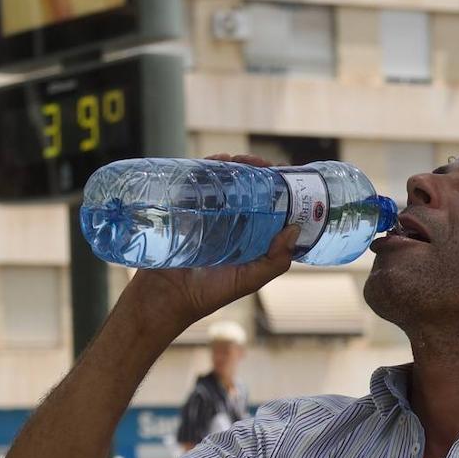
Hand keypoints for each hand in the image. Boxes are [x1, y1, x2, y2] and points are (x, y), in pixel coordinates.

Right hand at [119, 153, 296, 333]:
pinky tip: (216, 161)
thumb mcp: (248, 280)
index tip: (282, 173)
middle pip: (247, 187)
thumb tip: (294, 228)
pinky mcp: (185, 209)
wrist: (164, 296)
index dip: (277, 187)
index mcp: (249, 236)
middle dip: (255, 170)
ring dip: (232, 165)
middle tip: (257, 164)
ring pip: (223, 181)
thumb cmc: (208, 293)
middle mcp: (230, 222)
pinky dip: (206, 168)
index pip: (269, 204)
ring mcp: (207, 214)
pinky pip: (197, 183)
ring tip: (236, 160)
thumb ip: (275, 261)